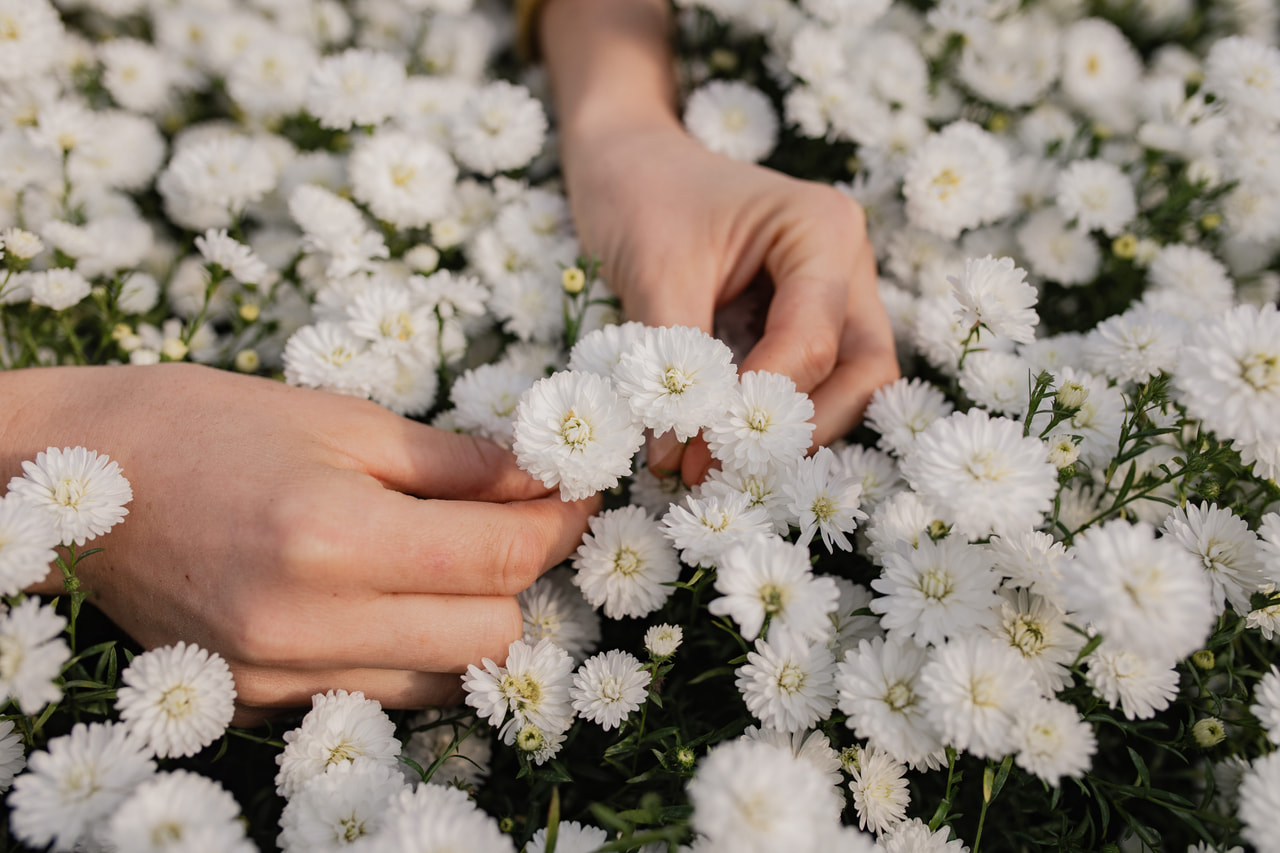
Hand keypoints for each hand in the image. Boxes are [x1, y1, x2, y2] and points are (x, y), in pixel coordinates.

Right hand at [2, 364, 597, 723]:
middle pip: (490, 636)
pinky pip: (380, 696)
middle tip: (515, 524)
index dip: (560, 523)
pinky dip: (408, 653)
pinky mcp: (261, 702)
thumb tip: (545, 482)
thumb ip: (457, 464)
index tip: (578, 493)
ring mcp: (280, 677)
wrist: (79, 481)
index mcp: (335, 537)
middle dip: (521, 578)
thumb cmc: (210, 425)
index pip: (502, 558)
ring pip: (444, 681)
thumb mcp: (343, 421)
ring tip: (449, 561)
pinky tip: (388, 599)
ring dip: (470, 623)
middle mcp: (309, 625)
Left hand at [561, 122, 899, 481]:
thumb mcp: (653, 269)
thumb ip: (671, 358)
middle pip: (862, 372)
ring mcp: (835, 294)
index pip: (814, 341)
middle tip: (723, 470)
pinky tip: (718, 442)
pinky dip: (772, 416)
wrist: (627, 159)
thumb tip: (672, 454)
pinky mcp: (805, 320)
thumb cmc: (640, 192)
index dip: (760, 404)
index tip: (696, 451)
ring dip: (790, 431)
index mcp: (824, 229)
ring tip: (713, 464)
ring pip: (848, 385)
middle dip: (799, 429)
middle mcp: (847, 265)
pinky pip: (813, 381)